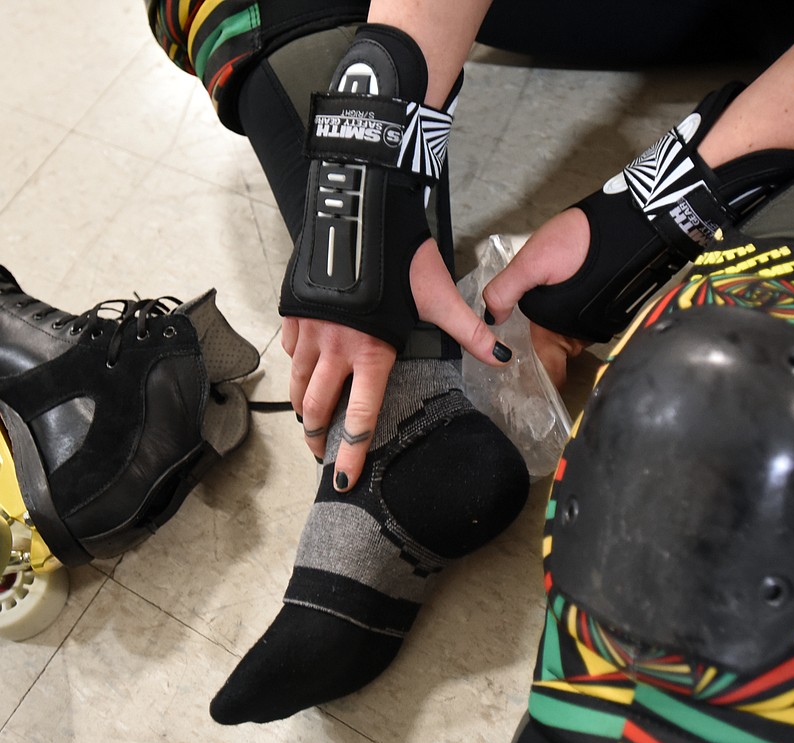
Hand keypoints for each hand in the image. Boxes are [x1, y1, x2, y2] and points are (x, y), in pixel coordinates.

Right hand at [284, 238, 509, 491]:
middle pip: (317, 408)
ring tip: (308, 422)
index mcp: (371, 350)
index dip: (350, 451)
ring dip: (302, 407)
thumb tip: (503, 356)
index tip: (342, 479)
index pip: (359, 415)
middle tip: (320, 453)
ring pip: (297, 383)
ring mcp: (310, 330)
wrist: (359, 211)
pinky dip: (296, 367)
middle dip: (317, 437)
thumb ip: (468, 330)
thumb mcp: (438, 295)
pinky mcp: (294, 311)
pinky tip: (304, 370)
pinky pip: (291, 351)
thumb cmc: (402, 255)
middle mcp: (335, 346)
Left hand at [482, 207, 591, 388]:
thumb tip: (492, 316)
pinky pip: (576, 322)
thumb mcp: (531, 263)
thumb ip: (505, 291)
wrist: (630, 221)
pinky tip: (549, 307)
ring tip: (526, 328)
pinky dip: (561, 320)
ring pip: (565, 336)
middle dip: (537, 354)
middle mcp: (581, 334)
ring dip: (549, 334)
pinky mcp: (603, 307)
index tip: (517, 386)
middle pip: (555, 355)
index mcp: (561, 331)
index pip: (551, 373)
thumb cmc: (580, 242)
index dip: (535, 383)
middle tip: (514, 352)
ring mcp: (595, 321)